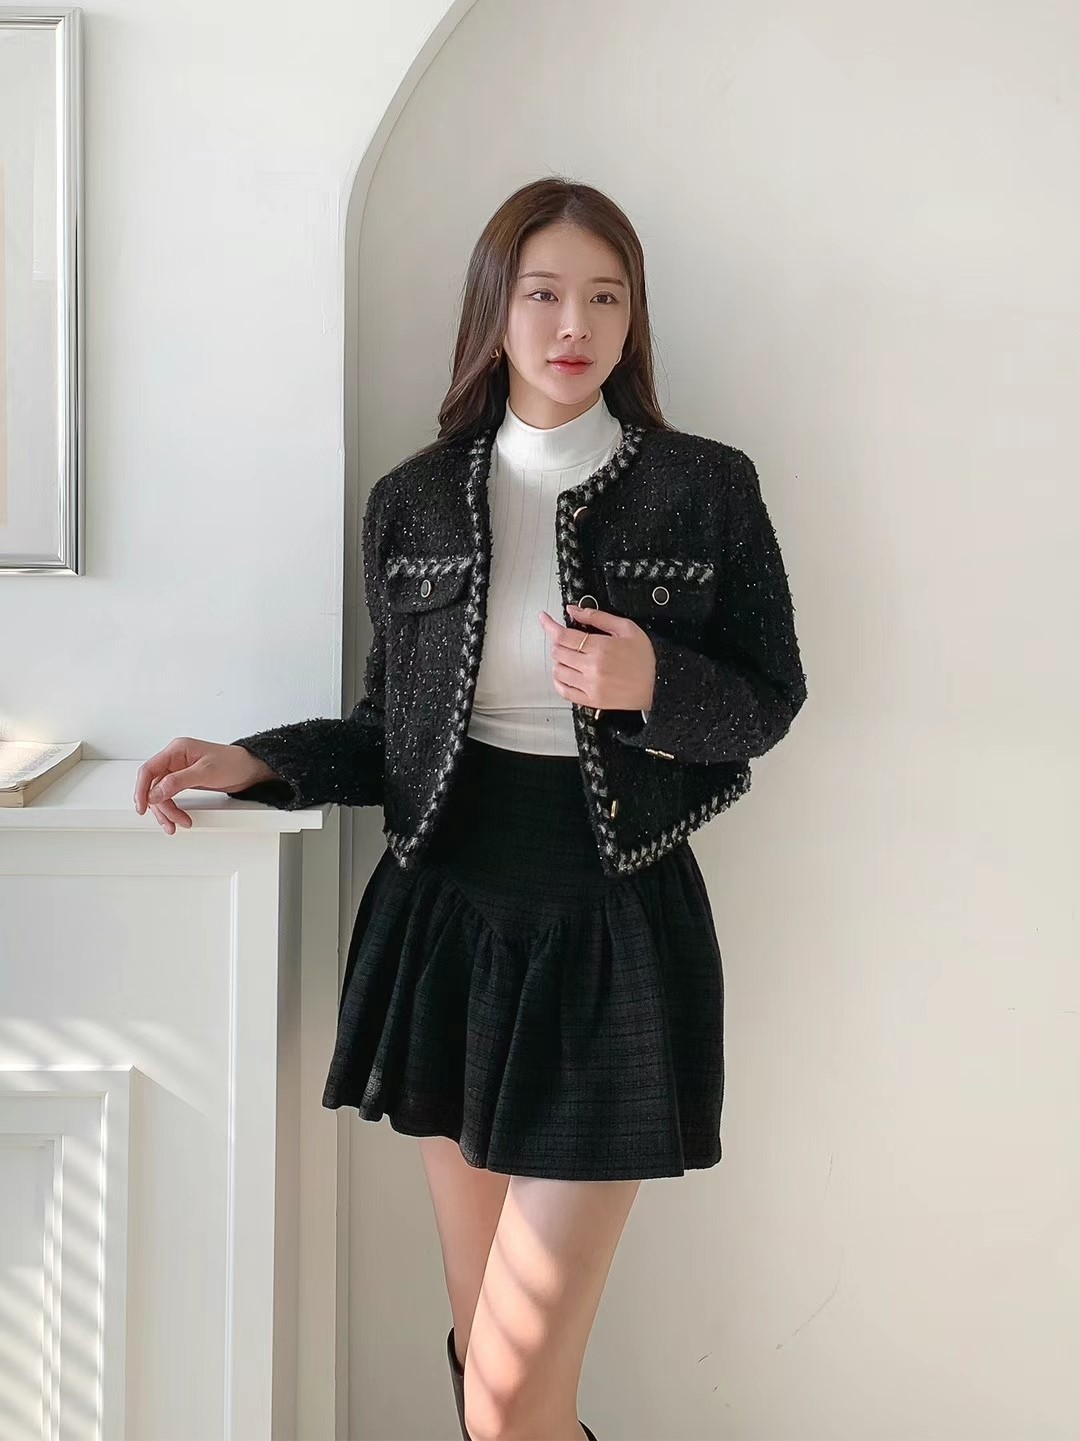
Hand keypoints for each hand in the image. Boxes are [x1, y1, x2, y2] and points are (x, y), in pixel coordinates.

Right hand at [133, 738, 278, 834]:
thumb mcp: (206, 772)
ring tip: (177, 824)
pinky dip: (173, 808)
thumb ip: (178, 782)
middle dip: (161, 806)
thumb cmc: (233, 762)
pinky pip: (171, 796)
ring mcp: (179, 770)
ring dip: (167, 811)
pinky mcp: (185, 781)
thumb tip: (155, 792)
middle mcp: (175, 759)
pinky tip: (179, 818)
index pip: (149, 769)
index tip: (142, 807)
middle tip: (170, 821)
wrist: (250, 769)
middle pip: (154, 785)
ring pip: (162, 794)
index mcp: (177, 750)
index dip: (142, 789)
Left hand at [538, 605, 655, 710]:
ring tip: (572, 656)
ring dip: (560, 660)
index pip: (563, 635)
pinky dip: (559, 680)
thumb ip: (597, 617)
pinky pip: (564, 690)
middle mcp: (591, 668)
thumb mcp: (626, 628)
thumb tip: (573, 610)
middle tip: (569, 639)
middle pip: (558, 652)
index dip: (550, 625)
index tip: (544, 618)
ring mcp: (590, 686)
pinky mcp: (590, 700)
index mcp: (600, 647)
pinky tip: (566, 673)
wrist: (658, 686)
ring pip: (558, 670)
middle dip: (559, 642)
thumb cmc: (644, 657)